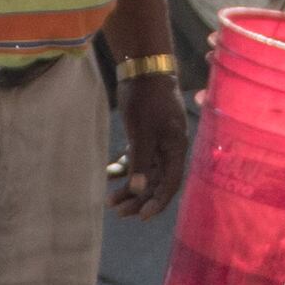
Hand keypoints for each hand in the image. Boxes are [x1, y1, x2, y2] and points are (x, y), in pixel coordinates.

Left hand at [108, 65, 193, 216]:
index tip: (142, 217)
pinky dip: (123, 168)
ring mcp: (158, 142)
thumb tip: (138, 189)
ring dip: (129, 187)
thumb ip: (140, 161)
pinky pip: (136, 159)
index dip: (158, 202)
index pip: (170, 183)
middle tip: (118, 212)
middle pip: (156, 182)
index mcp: (176, 148)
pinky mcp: (146, 135)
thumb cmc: (146, 98)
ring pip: (145, 173)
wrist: (143, 68)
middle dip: (138, 198)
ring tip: (109, 201)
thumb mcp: (141, 131)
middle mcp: (170, 149)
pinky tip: (109, 174)